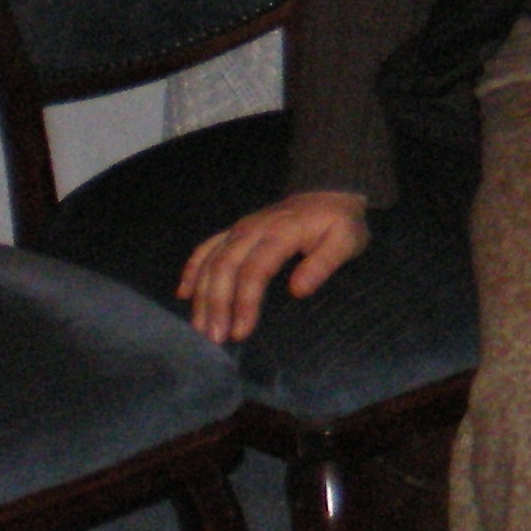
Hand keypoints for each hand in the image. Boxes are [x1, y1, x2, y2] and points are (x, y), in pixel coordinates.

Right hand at [177, 190, 368, 341]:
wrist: (330, 191)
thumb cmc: (339, 222)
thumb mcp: (346, 239)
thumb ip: (324, 263)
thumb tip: (298, 290)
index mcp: (281, 232)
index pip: (255, 269)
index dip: (244, 302)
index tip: (240, 332)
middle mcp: (254, 228)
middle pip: (225, 266)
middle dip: (216, 304)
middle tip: (214, 339)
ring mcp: (241, 228)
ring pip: (211, 260)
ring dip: (202, 295)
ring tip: (199, 328)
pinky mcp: (235, 231)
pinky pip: (206, 247)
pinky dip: (192, 269)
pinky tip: (183, 293)